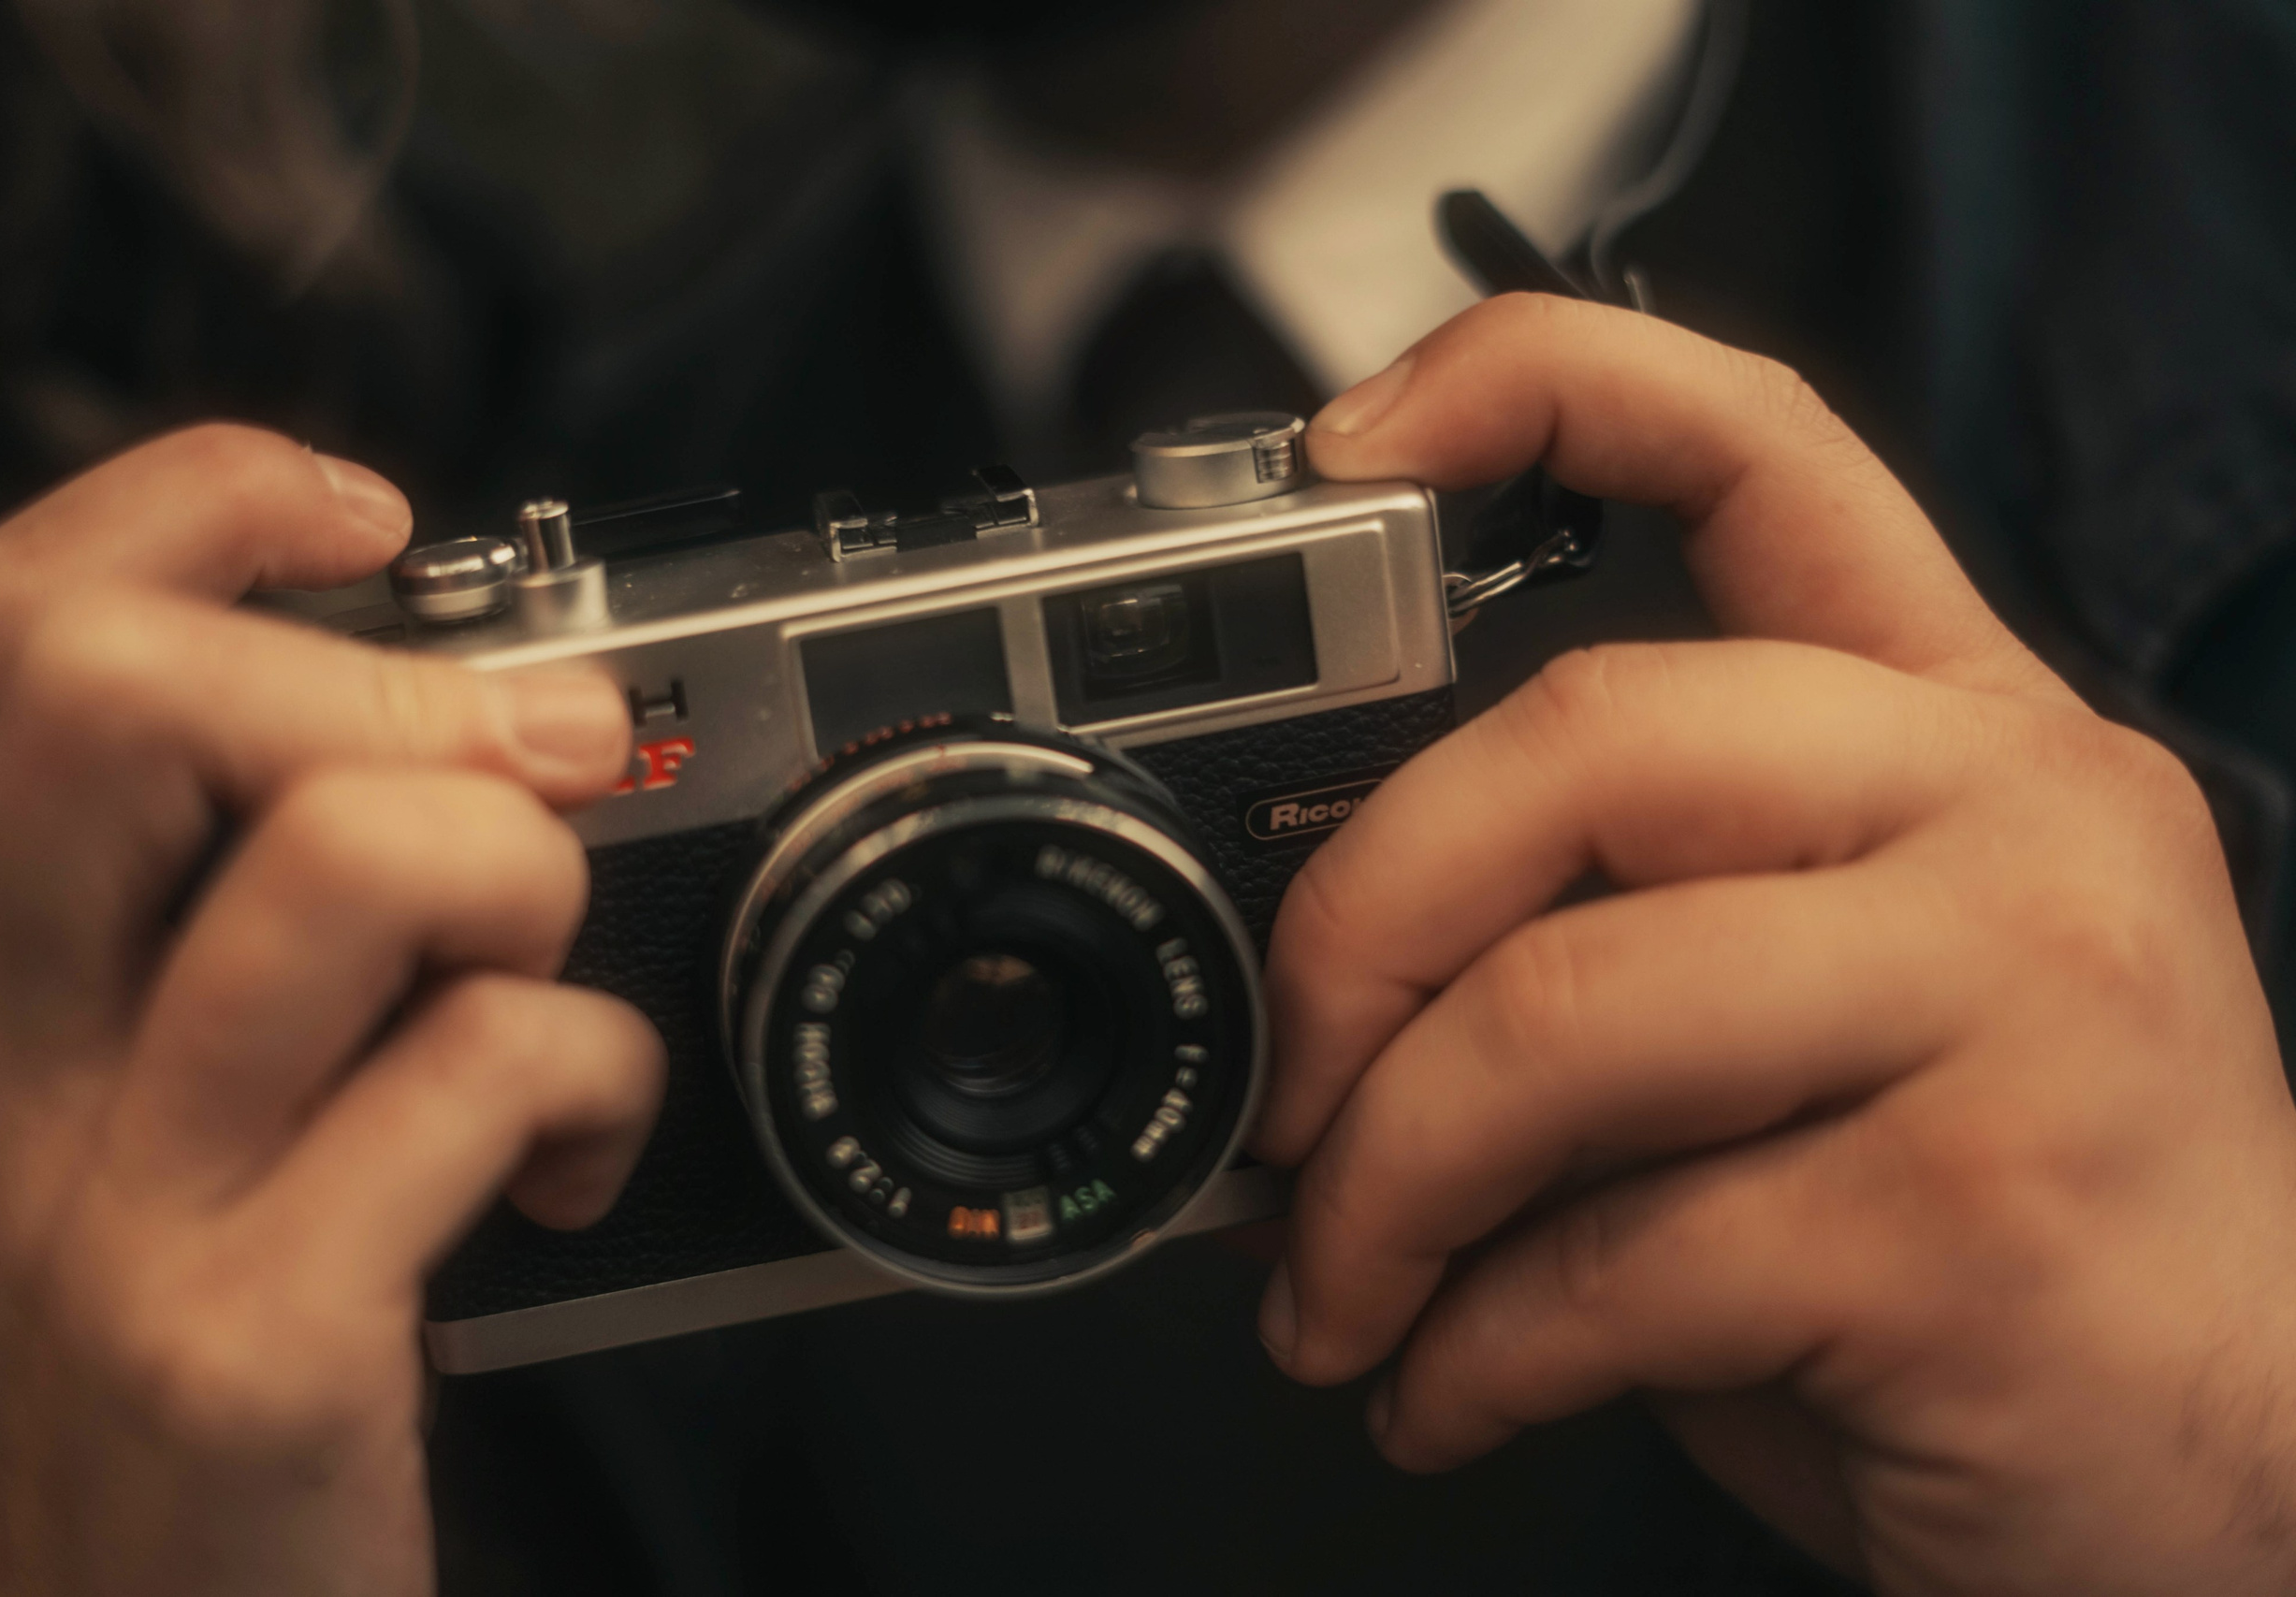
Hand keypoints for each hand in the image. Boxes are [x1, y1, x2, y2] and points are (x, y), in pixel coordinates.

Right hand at [0, 427, 664, 1596]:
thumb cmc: (156, 1379)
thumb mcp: (118, 1119)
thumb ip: (202, 927)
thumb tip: (412, 734)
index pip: (12, 635)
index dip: (199, 505)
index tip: (369, 522)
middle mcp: (0, 1067)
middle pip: (130, 694)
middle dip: (384, 678)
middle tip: (522, 763)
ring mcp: (116, 1199)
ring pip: (348, 856)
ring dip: (518, 871)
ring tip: (533, 971)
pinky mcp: (253, 1331)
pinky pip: (481, 1069)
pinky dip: (597, 1074)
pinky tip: (574, 1151)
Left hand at [1256, 296, 2295, 1593]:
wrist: (2247, 1481)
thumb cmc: (1989, 1241)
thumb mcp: (1821, 1023)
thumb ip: (1621, 933)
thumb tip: (1314, 981)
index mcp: (1960, 728)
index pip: (1761, 441)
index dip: (1533, 388)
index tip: (1347, 450)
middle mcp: (2016, 813)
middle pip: (1584, 734)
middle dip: (1356, 929)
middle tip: (1279, 1097)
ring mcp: (2028, 999)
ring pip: (1563, 1015)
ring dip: (1379, 1188)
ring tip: (1335, 1298)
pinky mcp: (1982, 1221)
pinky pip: (1614, 1258)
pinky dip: (1467, 1352)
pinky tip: (1446, 1397)